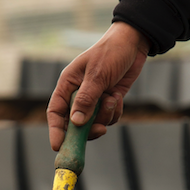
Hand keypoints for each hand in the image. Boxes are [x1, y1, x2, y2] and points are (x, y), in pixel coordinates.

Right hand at [47, 21, 150, 150]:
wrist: (134, 43)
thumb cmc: (111, 52)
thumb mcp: (97, 75)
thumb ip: (86, 100)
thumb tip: (75, 123)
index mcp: (68, 85)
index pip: (55, 112)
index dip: (55, 130)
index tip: (58, 146)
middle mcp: (78, 94)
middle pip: (75, 123)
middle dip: (87, 129)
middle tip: (100, 130)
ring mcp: (94, 100)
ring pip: (94, 123)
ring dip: (105, 116)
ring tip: (113, 99)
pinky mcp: (108, 102)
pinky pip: (108, 118)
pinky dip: (114, 113)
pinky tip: (118, 97)